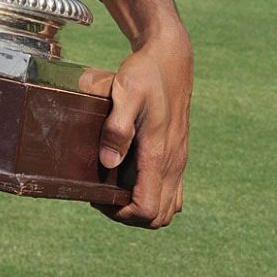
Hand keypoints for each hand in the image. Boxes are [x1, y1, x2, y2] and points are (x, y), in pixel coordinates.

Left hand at [81, 24, 192, 226]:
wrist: (170, 59)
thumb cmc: (144, 74)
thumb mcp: (126, 93)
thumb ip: (117, 128)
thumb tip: (108, 163)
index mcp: (159, 154)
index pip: (146, 209)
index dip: (120, 213)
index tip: (98, 196)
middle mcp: (173, 163)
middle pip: (158, 217)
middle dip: (129, 215)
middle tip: (103, 196)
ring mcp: (178, 160)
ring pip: (168, 208)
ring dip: (143, 208)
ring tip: (116, 190)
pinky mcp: (178, 153)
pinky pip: (172, 191)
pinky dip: (154, 196)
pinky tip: (133, 178)